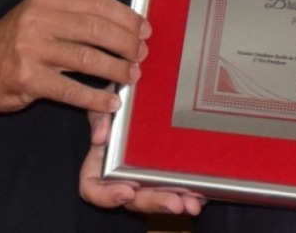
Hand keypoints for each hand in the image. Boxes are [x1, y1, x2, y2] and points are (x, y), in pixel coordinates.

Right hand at [0, 0, 147, 113]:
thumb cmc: (15, 41)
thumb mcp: (41, 15)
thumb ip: (74, 16)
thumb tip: (122, 25)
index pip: (96, 3)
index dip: (125, 16)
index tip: (143, 28)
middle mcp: (40, 20)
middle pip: (96, 29)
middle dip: (126, 43)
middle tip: (141, 54)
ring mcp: (33, 50)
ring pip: (88, 58)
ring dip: (116, 69)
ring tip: (131, 75)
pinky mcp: (28, 79)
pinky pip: (71, 90)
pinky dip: (96, 97)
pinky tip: (111, 101)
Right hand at [79, 110, 204, 215]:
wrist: (145, 91)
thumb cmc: (119, 102)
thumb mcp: (106, 102)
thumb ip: (99, 117)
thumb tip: (100, 137)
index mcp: (100, 164)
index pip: (94, 189)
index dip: (107, 196)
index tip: (127, 191)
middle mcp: (122, 177)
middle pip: (132, 200)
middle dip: (154, 202)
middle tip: (174, 202)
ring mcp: (144, 179)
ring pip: (157, 199)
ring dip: (175, 203)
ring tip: (191, 204)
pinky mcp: (166, 176)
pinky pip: (176, 192)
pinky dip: (188, 195)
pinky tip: (201, 195)